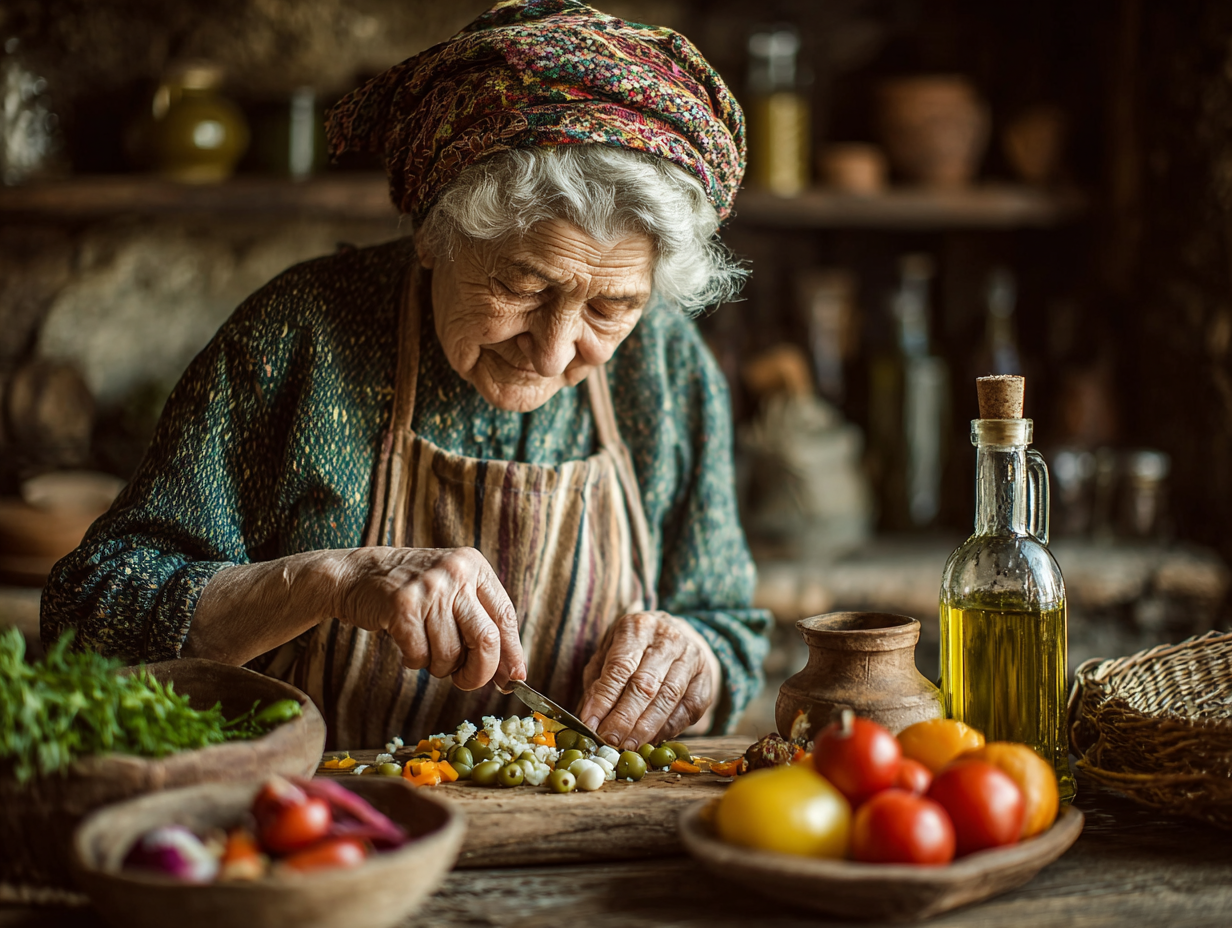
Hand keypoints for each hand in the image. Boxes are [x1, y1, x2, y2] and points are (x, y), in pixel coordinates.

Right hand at [333, 546, 525, 690]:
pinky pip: (420, 656)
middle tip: (467, 681)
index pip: (505, 617)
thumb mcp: (453, 591)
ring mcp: (429, 588)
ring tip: (427, 650)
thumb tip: (511, 674)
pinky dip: (416, 662)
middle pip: (486, 639)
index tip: (513, 679)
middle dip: (479, 672)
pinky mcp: (402, 607)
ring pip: (450, 653)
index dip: (512, 654)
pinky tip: (408, 646)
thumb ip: (482, 624)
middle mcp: (456, 572)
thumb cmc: (413, 590)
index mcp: (475, 566)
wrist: (358, 574)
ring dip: (440, 667)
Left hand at [577, 612, 719, 750]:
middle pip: (645, 684)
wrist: (675, 634)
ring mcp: (692, 658)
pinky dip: (669, 728)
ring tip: (627, 745)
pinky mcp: (705, 679)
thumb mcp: (609, 653)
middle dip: (625, 718)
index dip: (605, 699)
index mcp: (638, 627)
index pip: (620, 667)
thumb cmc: (633, 647)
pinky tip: (652, 739)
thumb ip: (598, 683)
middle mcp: (669, 638)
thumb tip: (589, 720)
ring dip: (646, 727)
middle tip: (609, 740)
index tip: (591, 725)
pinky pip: (688, 709)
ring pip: (669, 698)